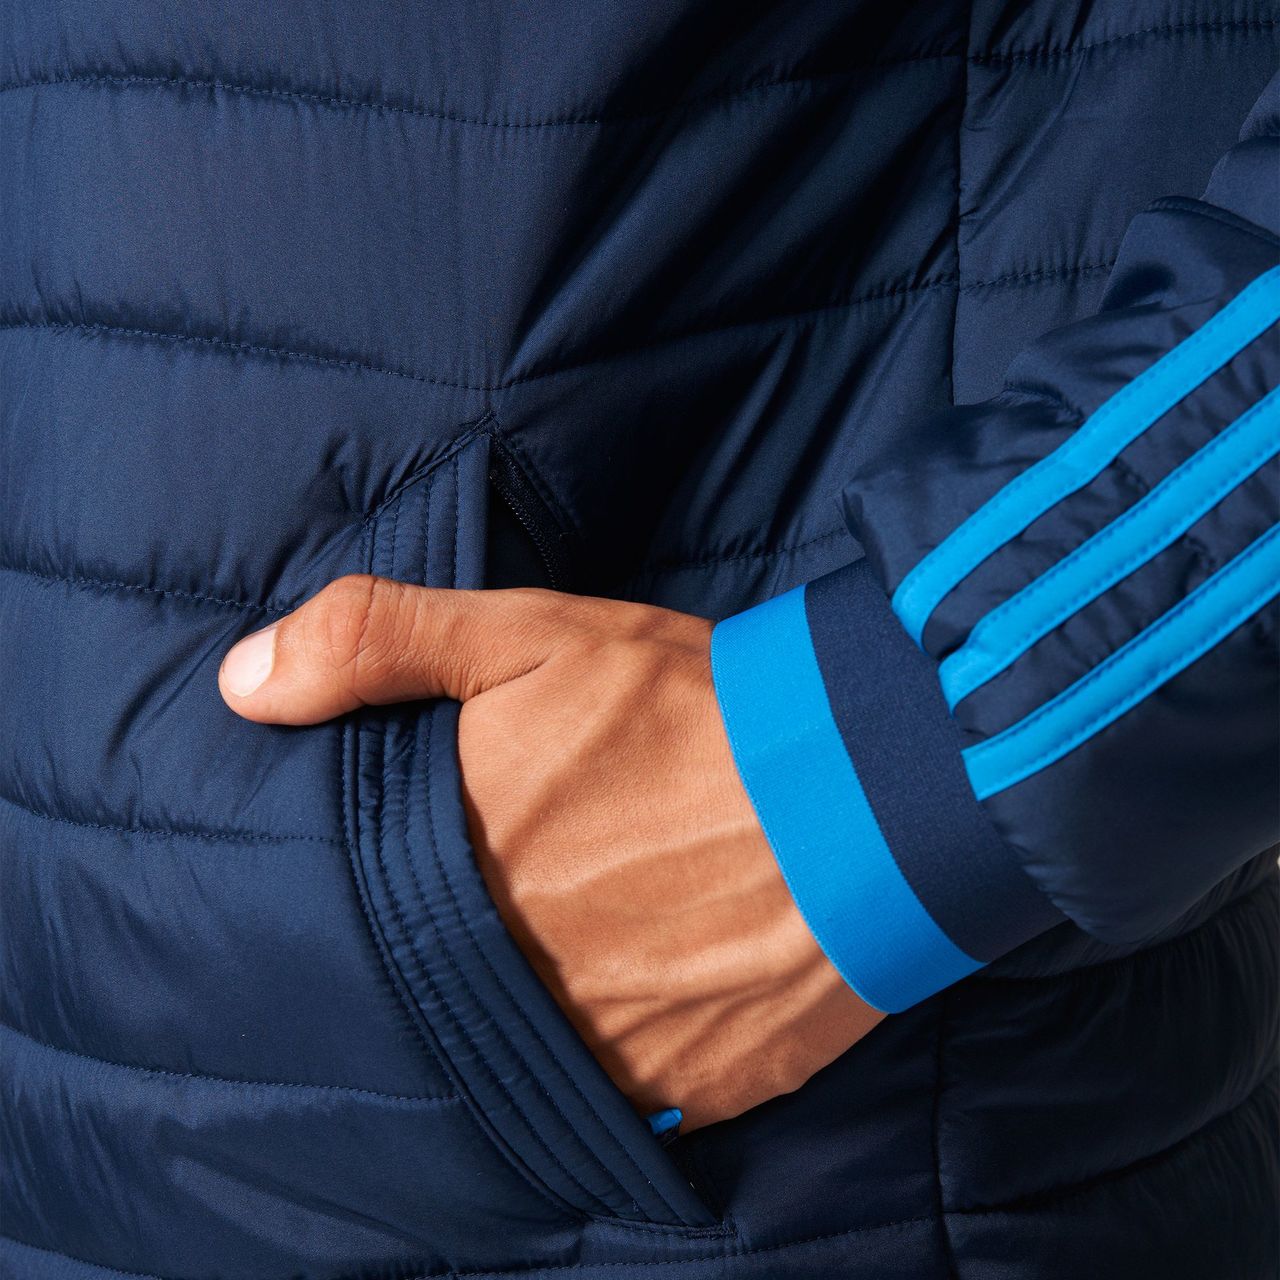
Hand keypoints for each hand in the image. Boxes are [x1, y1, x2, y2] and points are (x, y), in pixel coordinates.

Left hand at [219, 576, 881, 1128]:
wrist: (869, 788)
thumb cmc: (695, 708)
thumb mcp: (532, 636)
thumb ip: (379, 645)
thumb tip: (240, 686)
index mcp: (463, 875)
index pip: (372, 917)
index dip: (396, 895)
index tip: (432, 871)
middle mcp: (518, 980)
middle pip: (451, 986)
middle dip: (475, 946)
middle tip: (536, 898)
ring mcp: (604, 1049)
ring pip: (534, 1047)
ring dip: (550, 1003)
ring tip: (598, 941)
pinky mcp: (688, 1090)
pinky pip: (624, 1089)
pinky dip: (624, 1046)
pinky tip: (654, 985)